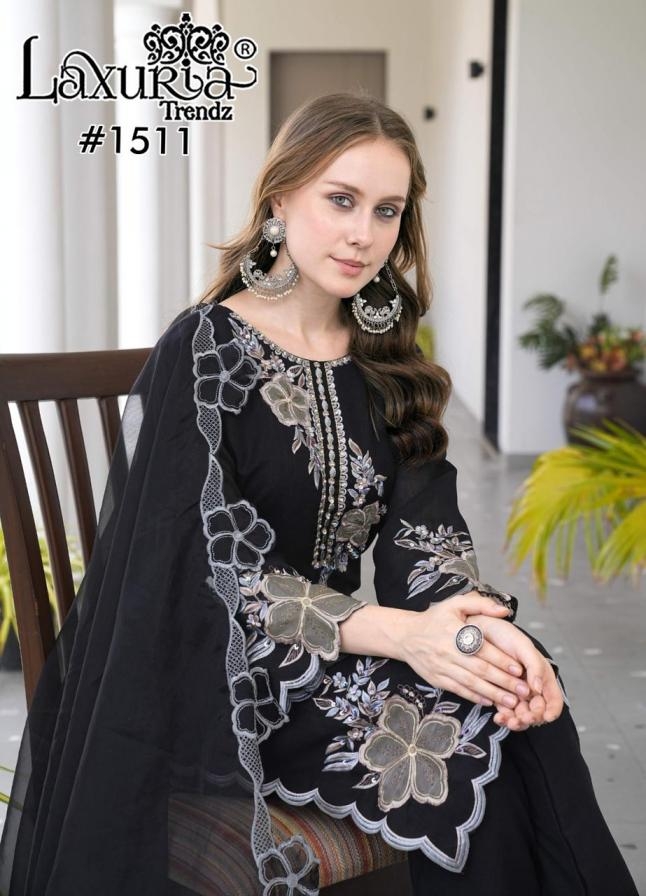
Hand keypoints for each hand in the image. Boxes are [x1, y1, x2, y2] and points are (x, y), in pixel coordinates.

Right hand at [398, 594, 529, 709]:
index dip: (501, 659)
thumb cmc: (434, 619)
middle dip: (503, 681)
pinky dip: (475, 697)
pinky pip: (459, 690)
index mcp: (454, 631)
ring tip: (512, 701)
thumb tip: (504, 611)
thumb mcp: (454, 604)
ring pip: (471, 683)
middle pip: (479, 669)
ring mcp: (442, 667)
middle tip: (523, 690)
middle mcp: (448, 650)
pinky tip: (489, 702)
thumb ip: (480, 604)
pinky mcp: (437, 679)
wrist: (406, 636)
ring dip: (493, 693)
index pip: (482, 648)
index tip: (519, 668)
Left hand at [467, 614, 563, 729]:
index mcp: (541, 675)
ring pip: (521, 715)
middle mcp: (530, 686)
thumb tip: (538, 688)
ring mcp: (515, 691)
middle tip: (523, 718)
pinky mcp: (499, 694)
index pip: (553, 699)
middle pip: (537, 711)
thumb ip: (535, 666)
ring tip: (509, 721)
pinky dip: (504, 717)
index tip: (545, 715)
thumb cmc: (504, 635)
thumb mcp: (523, 646)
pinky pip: (505, 712)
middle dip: (532, 717)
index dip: (551, 710)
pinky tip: (498, 717)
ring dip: (517, 721)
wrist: (479, 630)